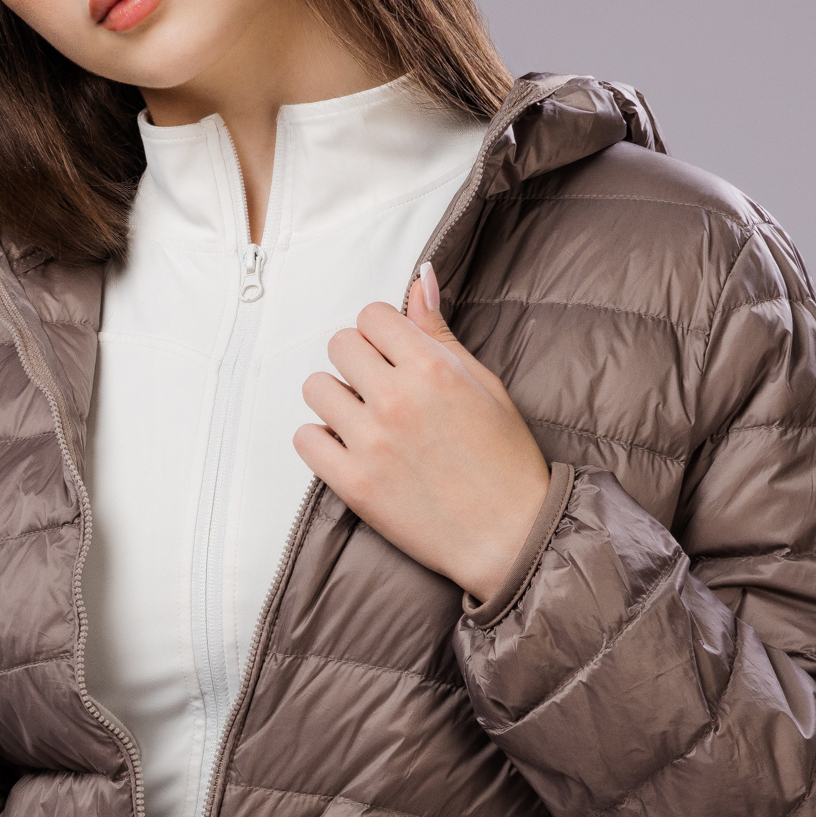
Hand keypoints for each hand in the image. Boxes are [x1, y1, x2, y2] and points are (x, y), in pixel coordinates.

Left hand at [294, 262, 550, 603]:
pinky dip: (321, 441)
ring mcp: (371, 443)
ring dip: (336, 399)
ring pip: (316, 388)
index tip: (393, 354)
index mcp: (433, 368)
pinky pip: (305, 439)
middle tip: (380, 389)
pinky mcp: (353, 484)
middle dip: (357, 361)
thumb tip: (419, 279)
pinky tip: (348, 449)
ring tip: (364, 420)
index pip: (372, 315)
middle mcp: (397, 399)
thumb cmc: (505, 462)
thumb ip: (440, 333)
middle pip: (340, 345)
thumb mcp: (484, 385)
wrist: (509, 537)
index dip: (382, 333)